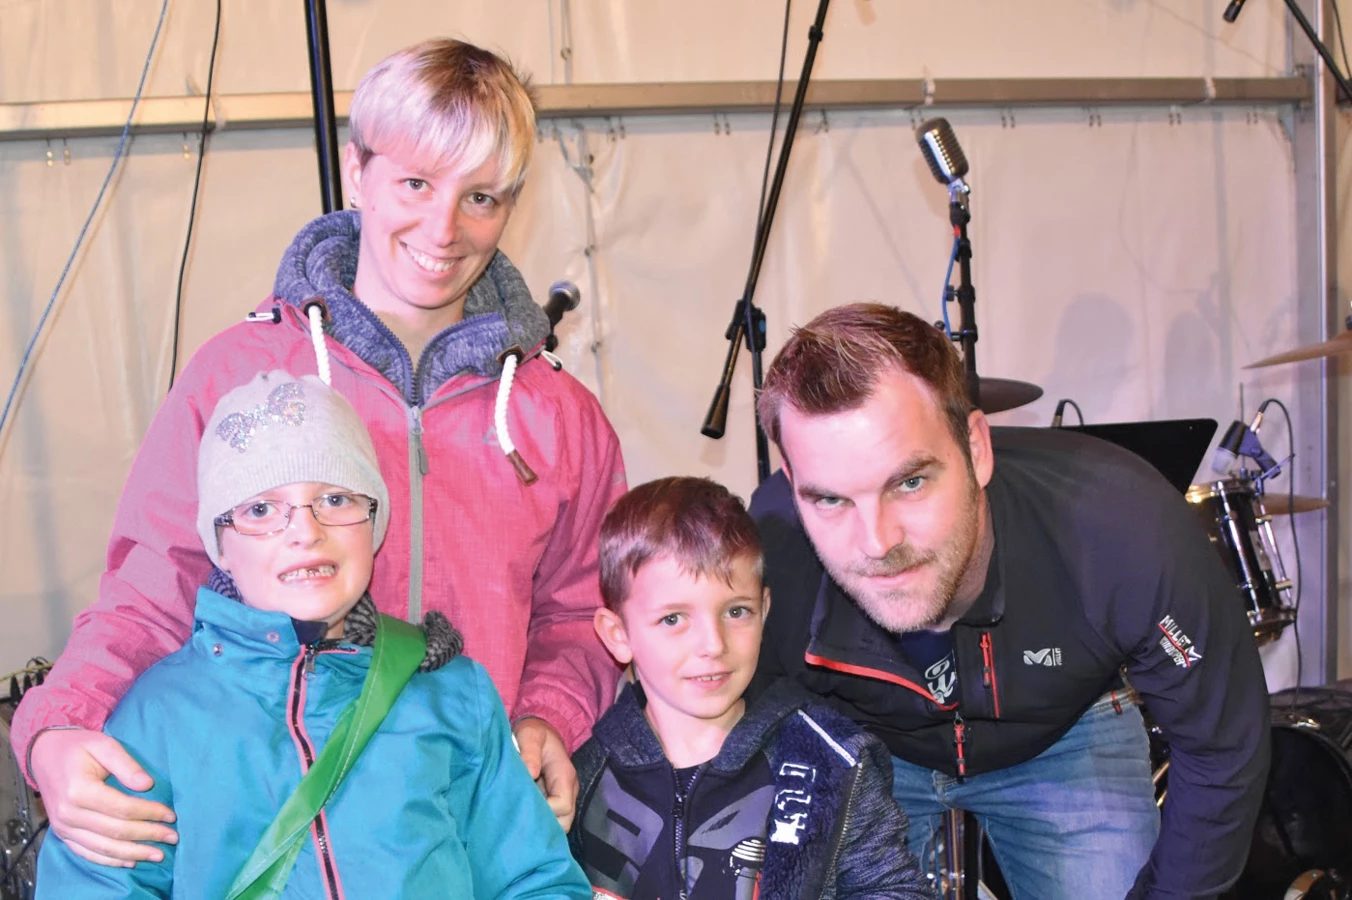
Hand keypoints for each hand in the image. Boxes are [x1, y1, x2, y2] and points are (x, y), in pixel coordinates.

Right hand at [30, 728, 177, 866]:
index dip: (149, 813)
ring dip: (133, 853)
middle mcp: (69, 813)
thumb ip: (126, 764)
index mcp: (79, 790)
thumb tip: (147, 785)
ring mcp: (63, 827)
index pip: (123, 808)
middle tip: (173, 837)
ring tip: (158, 855)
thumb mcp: (104, 745)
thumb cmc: (78, 748)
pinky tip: (130, 861)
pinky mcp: (62, 834)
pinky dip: (110, 860)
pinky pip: (87, 853)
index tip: (171, 815)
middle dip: (148, 835)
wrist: (45, 755)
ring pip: (103, 848)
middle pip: (116, 831)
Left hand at [512, 717, 578, 830]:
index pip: (562, 806)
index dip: (545, 810)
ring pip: (559, 825)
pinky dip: (538, 822)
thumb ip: (529, 751)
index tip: (524, 804)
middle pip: (565, 822)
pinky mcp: (553, 801)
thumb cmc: (533, 732)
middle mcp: (568, 790)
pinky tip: (522, 819)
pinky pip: (551, 820)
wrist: (540, 730)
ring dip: (541, 825)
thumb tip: (531, 773)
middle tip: (519, 820)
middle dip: (544, 825)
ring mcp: (562, 797)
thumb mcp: (529, 734)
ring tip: (519, 820)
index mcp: (564, 776)